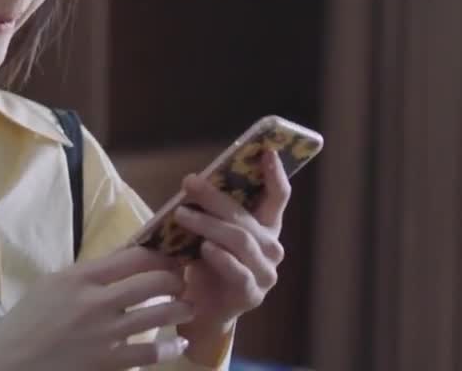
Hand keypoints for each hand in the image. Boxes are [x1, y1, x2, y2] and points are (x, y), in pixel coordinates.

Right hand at [0, 245, 194, 370]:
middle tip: (182, 280)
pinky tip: (178, 343)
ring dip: (181, 309)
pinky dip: (170, 347)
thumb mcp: (56, 283)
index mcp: (81, 277)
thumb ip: (91, 272)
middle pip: (154, 281)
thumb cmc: (30, 318)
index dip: (160, 254)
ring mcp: (105, 335)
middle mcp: (96, 302)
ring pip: (160, 314)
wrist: (11, 361)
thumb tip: (128, 257)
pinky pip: (151, 353)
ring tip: (187, 308)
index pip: (134, 256)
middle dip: (176, 279)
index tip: (170, 256)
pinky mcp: (109, 363)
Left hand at [172, 149, 291, 341]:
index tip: (265, 151)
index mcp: (266, 227)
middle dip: (216, 198)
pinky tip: (205, 249)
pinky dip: (220, 258)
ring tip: (182, 215)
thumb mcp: (209, 232)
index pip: (278, 197)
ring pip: (241, 241)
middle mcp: (272, 248)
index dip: (275, 173)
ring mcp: (265, 273)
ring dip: (209, 225)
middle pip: (248, 217)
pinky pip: (238, 272)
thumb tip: (194, 181)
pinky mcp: (252, 295)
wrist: (200, 310)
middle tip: (190, 183)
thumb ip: (211, 212)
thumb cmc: (205, 264)